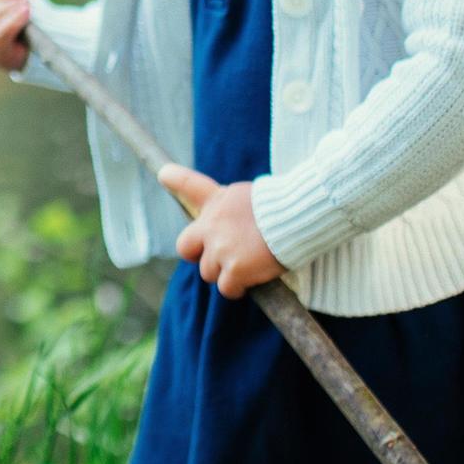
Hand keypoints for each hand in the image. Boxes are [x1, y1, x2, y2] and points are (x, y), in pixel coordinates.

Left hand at [158, 164, 281, 296]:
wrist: (299, 218)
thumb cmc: (284, 208)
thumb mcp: (250, 196)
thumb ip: (230, 206)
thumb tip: (225, 219)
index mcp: (218, 201)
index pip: (190, 185)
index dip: (175, 178)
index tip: (164, 174)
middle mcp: (212, 225)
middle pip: (186, 248)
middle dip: (198, 255)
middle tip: (220, 256)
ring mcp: (221, 249)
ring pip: (209, 272)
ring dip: (225, 272)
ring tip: (248, 263)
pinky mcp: (235, 269)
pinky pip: (227, 288)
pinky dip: (237, 288)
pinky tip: (251, 280)